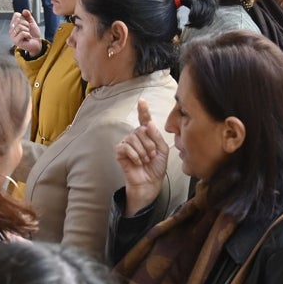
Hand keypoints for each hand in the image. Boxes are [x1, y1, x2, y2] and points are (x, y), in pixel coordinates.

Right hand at [10, 10, 42, 56]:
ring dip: (27, 30)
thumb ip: (28, 16)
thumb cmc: (33, 34)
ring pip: (20, 27)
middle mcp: (11, 30)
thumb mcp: (31, 23)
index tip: (26, 24)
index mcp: (14, 24)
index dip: (24, 18)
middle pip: (18, 20)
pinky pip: (22, 33)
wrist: (37, 43)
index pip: (16, 15)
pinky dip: (28, 35)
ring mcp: (12, 36)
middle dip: (26, 25)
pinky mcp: (15, 41)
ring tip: (28, 34)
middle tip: (28, 30)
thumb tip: (24, 10)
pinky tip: (28, 38)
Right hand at [114, 99, 168, 215]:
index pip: (144, 120)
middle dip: (149, 144)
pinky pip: (125, 146)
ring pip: (134, 138)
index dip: (143, 110)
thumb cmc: (156, 167)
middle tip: (152, 156)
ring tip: (145, 160)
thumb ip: (157, 137)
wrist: (150, 183)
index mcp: (147, 135)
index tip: (142, 100)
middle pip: (141, 130)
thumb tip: (149, 123)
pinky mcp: (120, 152)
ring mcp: (127, 144)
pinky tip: (137, 162)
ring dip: (143, 151)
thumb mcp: (162, 151)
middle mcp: (136, 137)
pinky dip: (134, 155)